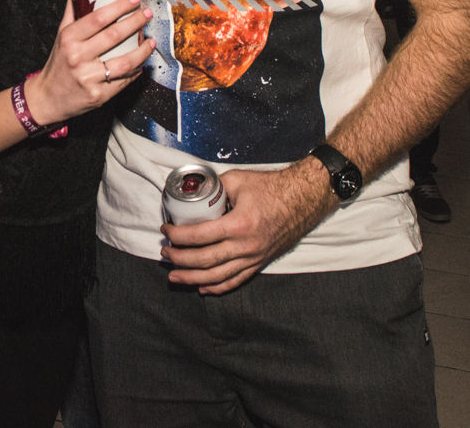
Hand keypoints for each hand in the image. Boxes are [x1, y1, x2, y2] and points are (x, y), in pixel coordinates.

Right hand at [29, 0, 154, 127]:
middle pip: (114, 36)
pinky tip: (142, 63)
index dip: (119, 7)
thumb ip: (71, 15)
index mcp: (69, 39)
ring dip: (142, 51)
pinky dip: (136, 71)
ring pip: (124, 62)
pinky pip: (123, 81)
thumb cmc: (58, 65)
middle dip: (135, 22)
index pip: (97, 18)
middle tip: (147, 14)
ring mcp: (89, 77)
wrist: (48, 98)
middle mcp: (78, 57)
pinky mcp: (98, 95)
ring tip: (151, 42)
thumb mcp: (60, 38)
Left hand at [160, 157, 332, 293]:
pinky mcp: (260, 263)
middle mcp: (246, 246)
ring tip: (175, 276)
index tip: (166, 230)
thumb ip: (214, 188)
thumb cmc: (272, 188)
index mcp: (239, 224)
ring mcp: (254, 258)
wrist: (304, 199)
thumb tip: (194, 194)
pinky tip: (202, 288)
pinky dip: (217, 287)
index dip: (177, 235)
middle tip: (165, 253)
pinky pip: (236, 281)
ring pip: (217, 277)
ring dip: (192, 279)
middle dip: (179, 259)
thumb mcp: (238, 180)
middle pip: (204, 261)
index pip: (199, 236)